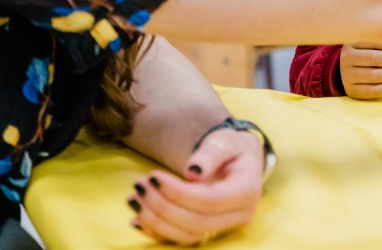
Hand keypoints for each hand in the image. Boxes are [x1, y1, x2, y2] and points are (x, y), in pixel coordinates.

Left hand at [128, 127, 263, 243]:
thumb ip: (211, 153)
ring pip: (188, 236)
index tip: (154, 176)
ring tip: (134, 199)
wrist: (238, 160)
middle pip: (197, 222)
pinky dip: (157, 232)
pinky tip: (137, 218)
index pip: (210, 201)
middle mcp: (239, 215)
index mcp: (247, 191)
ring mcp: (224, 227)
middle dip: (163, 207)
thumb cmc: (231, 148)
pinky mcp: (209, 232)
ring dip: (156, 221)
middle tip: (139, 186)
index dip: (178, 193)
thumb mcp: (225, 141)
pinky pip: (181, 239)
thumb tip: (193, 171)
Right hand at [340, 41, 381, 99]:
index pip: (376, 40)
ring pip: (375, 75)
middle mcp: (345, 58)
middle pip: (376, 58)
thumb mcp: (370, 38)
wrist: (350, 68)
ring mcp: (347, 76)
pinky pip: (373, 91)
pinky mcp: (351, 90)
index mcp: (351, 42)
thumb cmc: (367, 50)